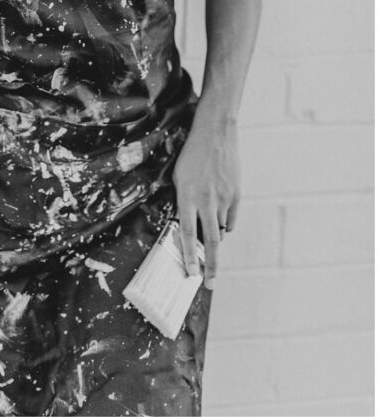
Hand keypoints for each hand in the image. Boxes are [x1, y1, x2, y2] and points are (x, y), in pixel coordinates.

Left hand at [171, 115, 239, 289]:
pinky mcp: (236, 195)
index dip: (189, 256)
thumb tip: (189, 227)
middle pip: (211, 241)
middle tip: (210, 284)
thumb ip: (183, 203)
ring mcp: (224, 198)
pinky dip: (225, 224)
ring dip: (214, 237)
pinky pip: (231, 219)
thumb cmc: (191, 155)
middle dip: (211, 266)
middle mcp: (206, 200)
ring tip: (208, 230)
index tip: (191, 274)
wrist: (215, 133)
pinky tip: (219, 218)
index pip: (188, 233)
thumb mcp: (179, 178)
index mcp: (188, 196)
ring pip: (221, 229)